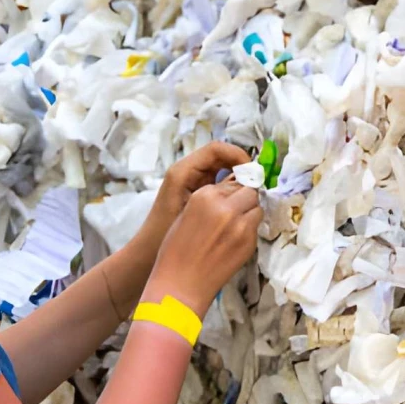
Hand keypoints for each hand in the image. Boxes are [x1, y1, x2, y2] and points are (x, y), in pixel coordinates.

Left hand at [133, 142, 251, 258]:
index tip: (254, 173)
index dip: (238, 156)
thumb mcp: (195, 212)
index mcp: (183, 172)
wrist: (146, 253)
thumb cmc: (164, 234)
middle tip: (258, 184)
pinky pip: (218, 185)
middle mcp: (187, 173)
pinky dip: (231, 190)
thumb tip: (249, 185)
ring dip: (238, 180)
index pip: (216, 150)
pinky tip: (240, 206)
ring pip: (222, 172)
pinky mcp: (196, 196)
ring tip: (252, 195)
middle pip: (221, 158)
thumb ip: (221, 196)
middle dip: (242, 168)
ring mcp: (192, 184)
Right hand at [149, 180, 262, 310]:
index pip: (232, 182)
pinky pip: (256, 228)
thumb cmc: (175, 252)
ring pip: (257, 208)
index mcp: (205, 196)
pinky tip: (235, 240)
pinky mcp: (250, 243)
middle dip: (244, 198)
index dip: (232, 190)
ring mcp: (241, 225)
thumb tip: (228, 192)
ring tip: (236, 226)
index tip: (229, 198)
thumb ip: (208, 200)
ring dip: (249, 213)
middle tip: (236, 210)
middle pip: (249, 191)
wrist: (181, 285)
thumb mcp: (186, 215)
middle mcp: (226, 207)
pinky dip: (249, 230)